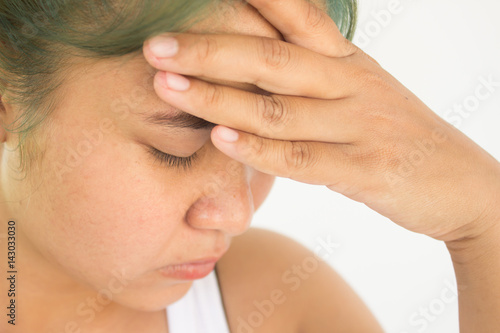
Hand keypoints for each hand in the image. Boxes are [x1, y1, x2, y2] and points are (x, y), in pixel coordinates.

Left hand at [143, 0, 499, 241]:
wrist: (458, 183)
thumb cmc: (395, 136)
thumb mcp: (359, 94)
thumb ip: (315, 77)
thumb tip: (259, 60)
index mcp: (347, 62)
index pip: (296, 16)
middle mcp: (351, 84)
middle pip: (271, 58)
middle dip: (210, 50)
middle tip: (156, 46)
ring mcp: (359, 125)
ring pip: (278, 107)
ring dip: (219, 97)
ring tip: (167, 87)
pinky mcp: (365, 168)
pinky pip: (301, 158)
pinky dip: (258, 148)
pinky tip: (221, 138)